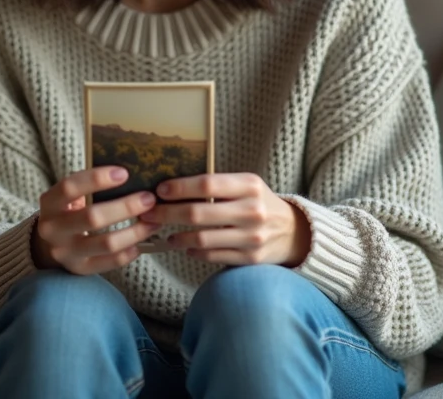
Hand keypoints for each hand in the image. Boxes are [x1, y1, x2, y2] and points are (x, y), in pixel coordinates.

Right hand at [32, 166, 160, 275]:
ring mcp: (66, 253)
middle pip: (93, 218)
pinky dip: (129, 252)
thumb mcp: (68, 196)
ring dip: (135, 232)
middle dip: (125, 207)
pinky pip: (110, 262)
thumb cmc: (66, 211)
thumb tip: (127, 174)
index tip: (124, 173)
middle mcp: (54, 230)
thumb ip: (89, 185)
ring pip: (106, 243)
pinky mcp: (79, 269)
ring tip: (154, 222)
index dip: (96, 178)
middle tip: (148, 199)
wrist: (47, 246)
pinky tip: (141, 243)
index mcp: (50, 203)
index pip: (70, 187)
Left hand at [140, 173, 311, 266]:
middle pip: (198, 213)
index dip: (179, 188)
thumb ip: (217, 186)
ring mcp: (252, 237)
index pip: (206, 184)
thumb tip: (171, 187)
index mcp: (249, 185)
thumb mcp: (246, 185)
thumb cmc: (259, 203)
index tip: (159, 190)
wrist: (294, 232)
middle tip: (148, 214)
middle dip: (167, 213)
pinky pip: (212, 255)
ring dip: (177, 237)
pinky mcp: (250, 258)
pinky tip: (185, 247)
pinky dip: (194, 252)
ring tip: (165, 234)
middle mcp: (252, 210)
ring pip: (202, 238)